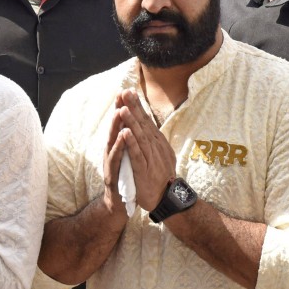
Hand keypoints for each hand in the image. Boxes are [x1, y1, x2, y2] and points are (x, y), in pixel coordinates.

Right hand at [100, 100, 128, 220]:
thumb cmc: (124, 179)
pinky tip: (123, 136)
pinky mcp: (112, 175)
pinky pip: (116, 159)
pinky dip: (119, 146)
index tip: (126, 91)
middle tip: (121, 95)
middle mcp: (111, 152)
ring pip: (113, 141)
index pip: (121, 125)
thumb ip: (128, 143)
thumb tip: (132, 126)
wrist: (119, 205)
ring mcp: (110, 163)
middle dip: (118, 111)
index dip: (123, 108)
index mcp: (117, 147)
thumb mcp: (127, 158)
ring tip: (120, 112)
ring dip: (116, 126)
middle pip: (115, 129)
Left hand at [114, 89, 176, 211]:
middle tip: (126, 91)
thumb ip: (152, 139)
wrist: (165, 198)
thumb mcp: (157, 153)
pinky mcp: (145, 169)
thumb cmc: (158, 175)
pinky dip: (131, 143)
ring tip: (123, 108)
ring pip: (140, 136)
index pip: (145, 120)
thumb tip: (147, 123)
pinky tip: (125, 132)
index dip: (137, 106)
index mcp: (156, 142)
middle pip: (143, 124)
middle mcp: (155, 146)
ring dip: (131, 121)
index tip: (128, 91)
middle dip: (134, 107)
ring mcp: (151, 157)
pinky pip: (137, 154)